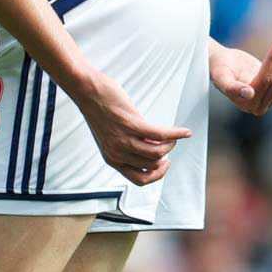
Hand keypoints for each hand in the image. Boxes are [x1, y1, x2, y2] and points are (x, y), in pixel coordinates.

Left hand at [78, 72, 190, 186]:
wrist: (87, 92)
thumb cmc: (100, 111)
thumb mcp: (111, 137)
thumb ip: (127, 147)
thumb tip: (152, 149)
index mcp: (112, 159)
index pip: (139, 180)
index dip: (157, 175)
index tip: (164, 163)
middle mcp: (117, 154)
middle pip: (153, 165)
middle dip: (166, 156)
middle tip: (170, 144)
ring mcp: (123, 140)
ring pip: (158, 153)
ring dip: (171, 144)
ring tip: (174, 135)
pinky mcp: (131, 124)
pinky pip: (160, 135)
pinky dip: (176, 134)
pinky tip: (185, 132)